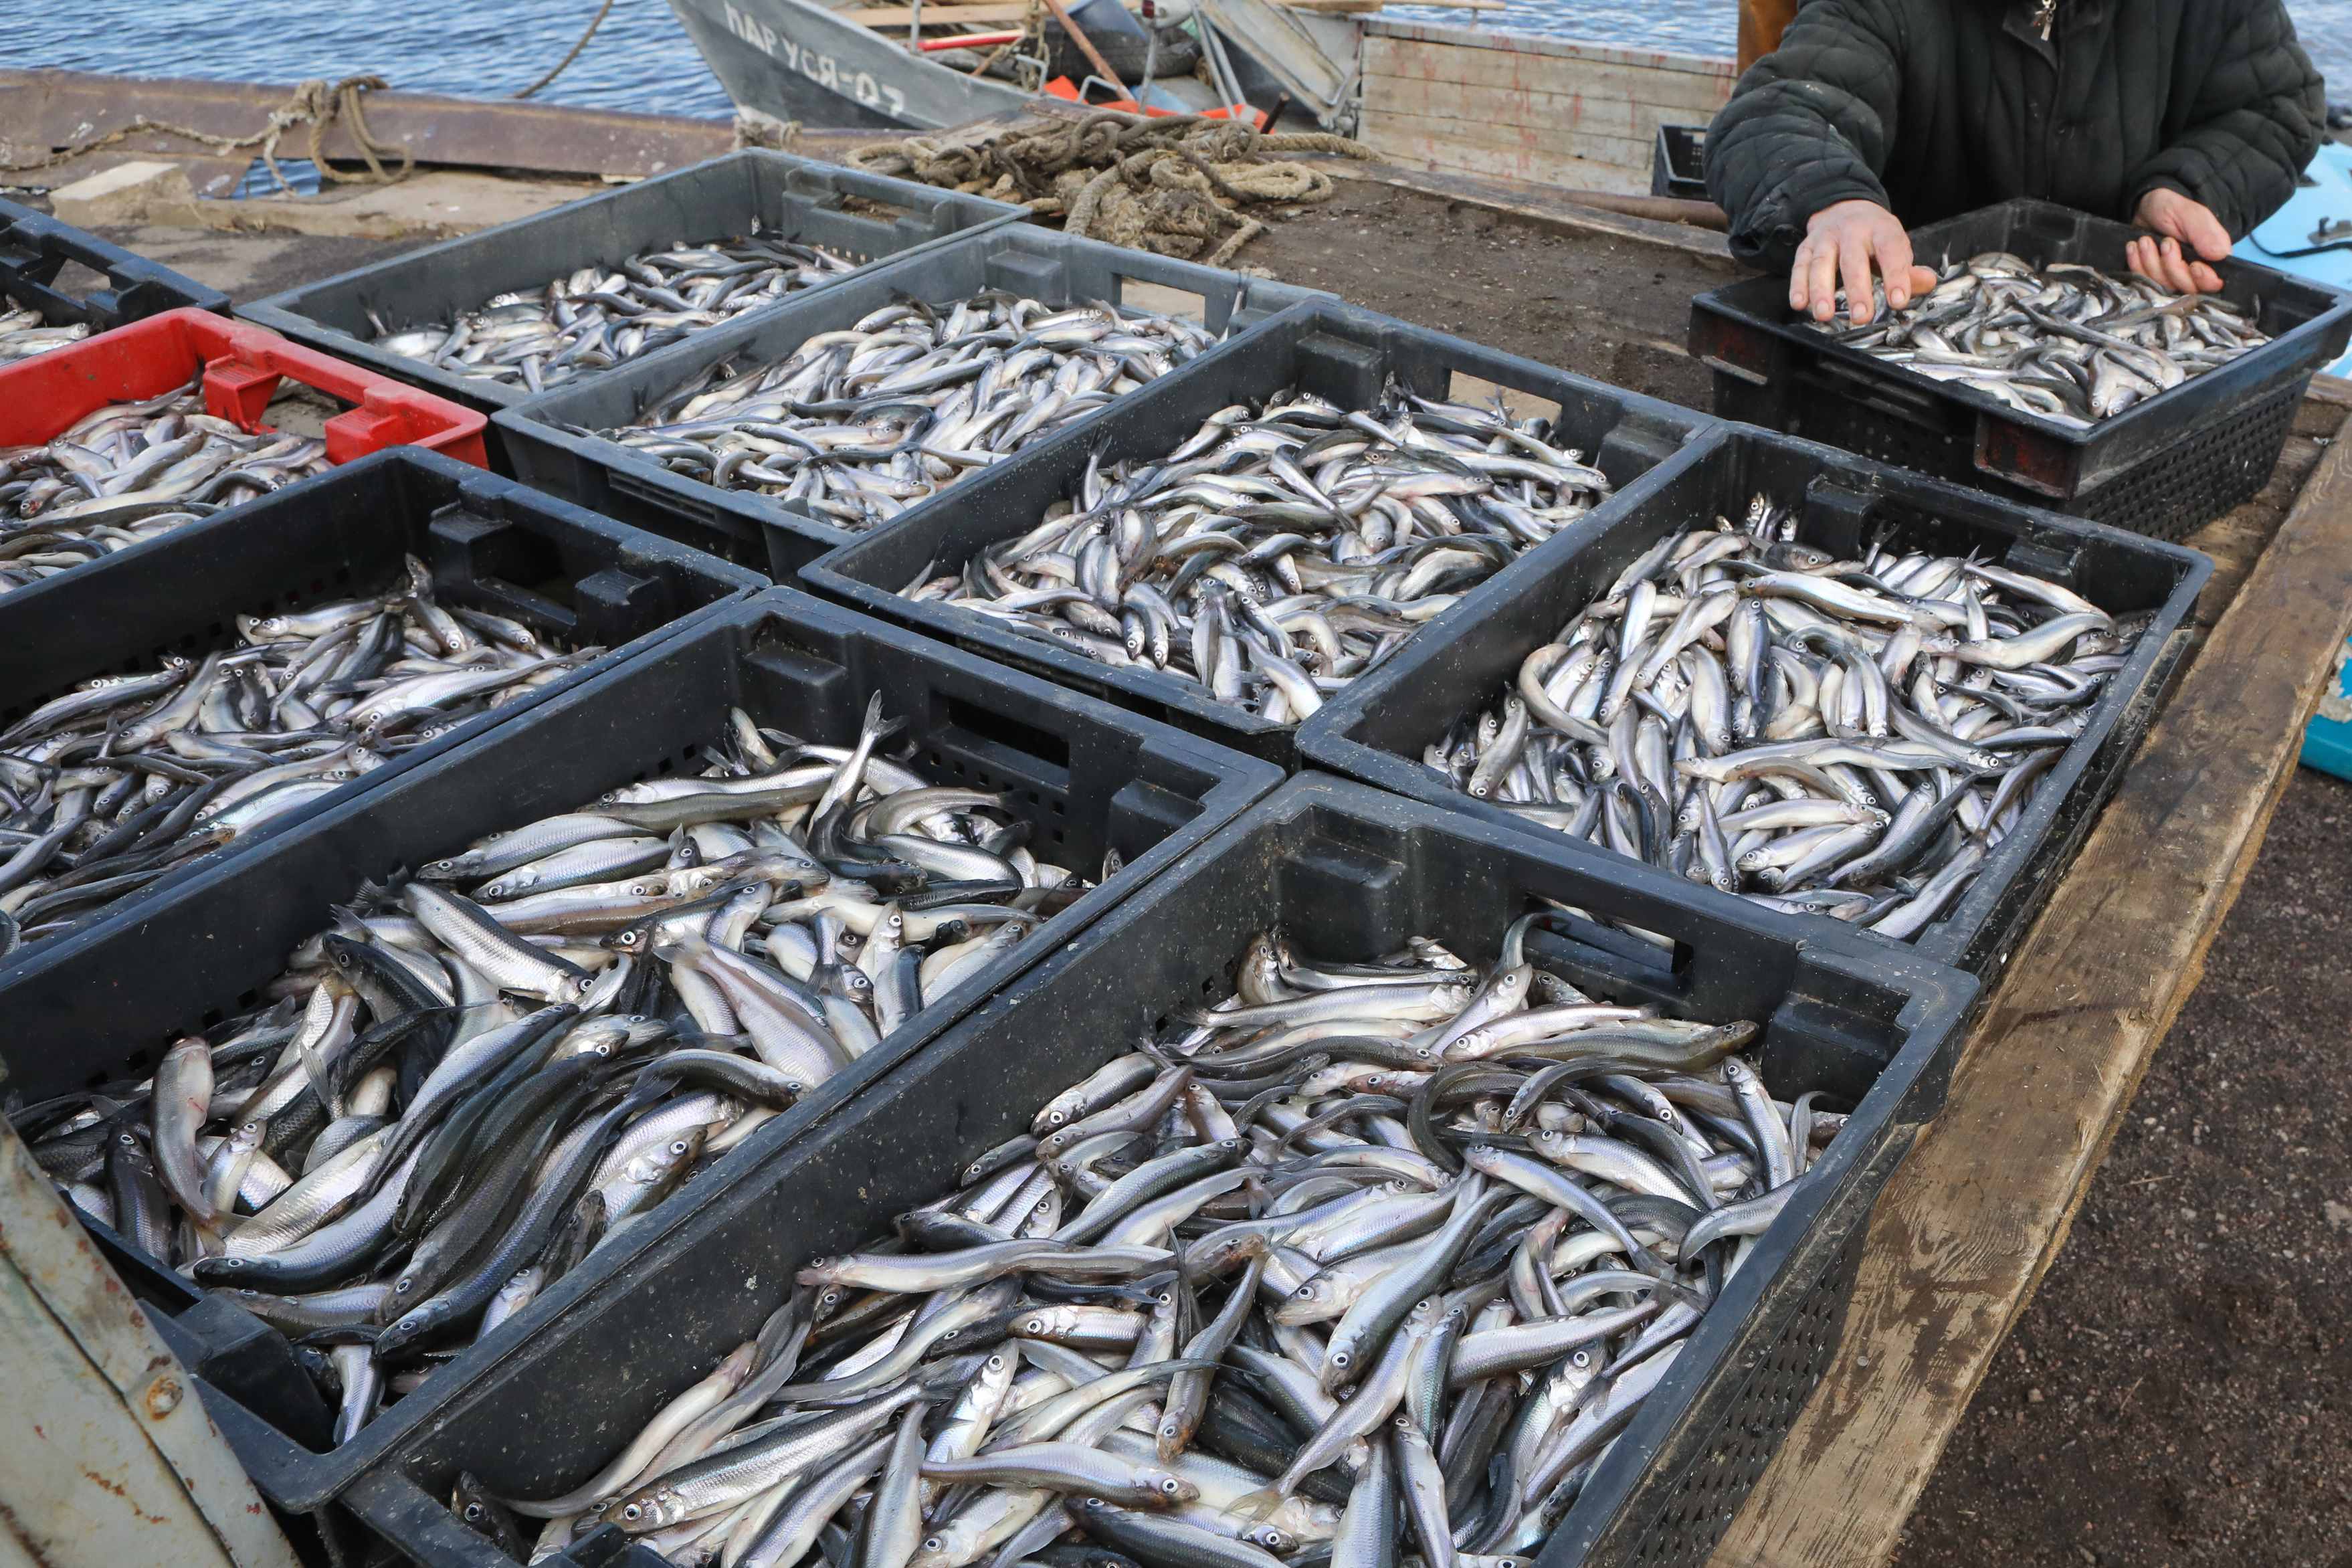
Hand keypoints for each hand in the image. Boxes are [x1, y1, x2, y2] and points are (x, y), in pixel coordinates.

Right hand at [1791, 200, 1939, 324]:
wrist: (1846, 208)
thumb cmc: (1874, 235)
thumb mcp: (1896, 245)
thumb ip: (1909, 269)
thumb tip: (1926, 283)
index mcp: (1880, 230)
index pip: (1890, 252)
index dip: (1895, 276)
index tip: (1898, 300)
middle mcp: (1852, 231)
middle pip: (1853, 260)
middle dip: (1857, 290)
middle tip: (1861, 316)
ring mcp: (1826, 237)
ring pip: (1822, 263)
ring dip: (1821, 291)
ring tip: (1825, 315)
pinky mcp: (1806, 246)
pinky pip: (1799, 266)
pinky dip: (1798, 286)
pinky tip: (1800, 304)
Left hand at [2128, 189, 2229, 292]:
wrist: (2147, 207)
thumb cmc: (2172, 208)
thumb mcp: (2190, 215)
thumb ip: (2204, 235)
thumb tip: (2219, 255)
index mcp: (2213, 254)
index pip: (2215, 281)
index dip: (2204, 279)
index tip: (2193, 265)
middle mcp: (2195, 268)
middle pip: (2188, 287)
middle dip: (2172, 267)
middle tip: (2166, 243)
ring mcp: (2173, 274)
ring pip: (2164, 285)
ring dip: (2151, 262)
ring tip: (2145, 240)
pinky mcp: (2154, 275)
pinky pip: (2144, 280)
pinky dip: (2137, 264)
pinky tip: (2134, 247)